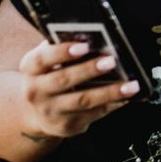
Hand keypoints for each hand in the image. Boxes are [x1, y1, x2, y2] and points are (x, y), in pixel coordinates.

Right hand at [19, 41, 138, 138]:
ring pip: (82, 100)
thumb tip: (91, 36)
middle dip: (89, 70)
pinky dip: (112, 104)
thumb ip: (61, 48)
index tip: (84, 46)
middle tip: (111, 61)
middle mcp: (36, 91)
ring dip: (108, 92)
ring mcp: (51, 111)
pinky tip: (126, 97)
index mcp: (30, 69)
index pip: (42, 59)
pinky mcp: (67, 125)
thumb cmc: (49, 76)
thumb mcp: (47, 62)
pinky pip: (93, 114)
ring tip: (130, 85)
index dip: (62, 52)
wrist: (38, 113)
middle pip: (63, 80)